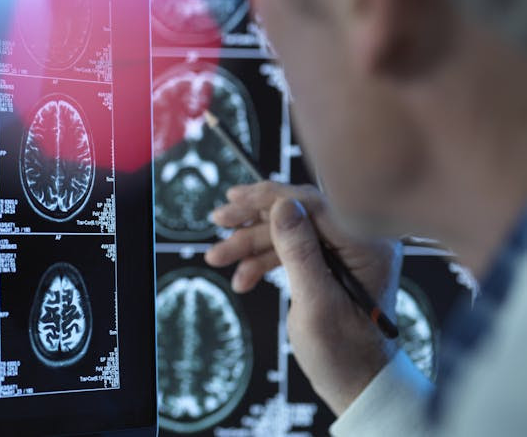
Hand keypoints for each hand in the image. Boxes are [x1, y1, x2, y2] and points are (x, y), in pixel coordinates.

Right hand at [206, 181, 401, 414]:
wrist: (357, 385)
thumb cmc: (345, 353)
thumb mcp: (316, 303)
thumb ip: (300, 252)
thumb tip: (283, 205)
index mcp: (366, 245)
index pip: (313, 203)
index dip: (270, 198)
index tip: (235, 200)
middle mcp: (357, 241)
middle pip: (297, 213)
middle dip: (253, 220)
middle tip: (218, 220)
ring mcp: (343, 251)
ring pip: (288, 231)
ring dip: (251, 244)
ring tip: (218, 257)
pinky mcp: (328, 263)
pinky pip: (290, 249)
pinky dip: (262, 261)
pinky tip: (243, 277)